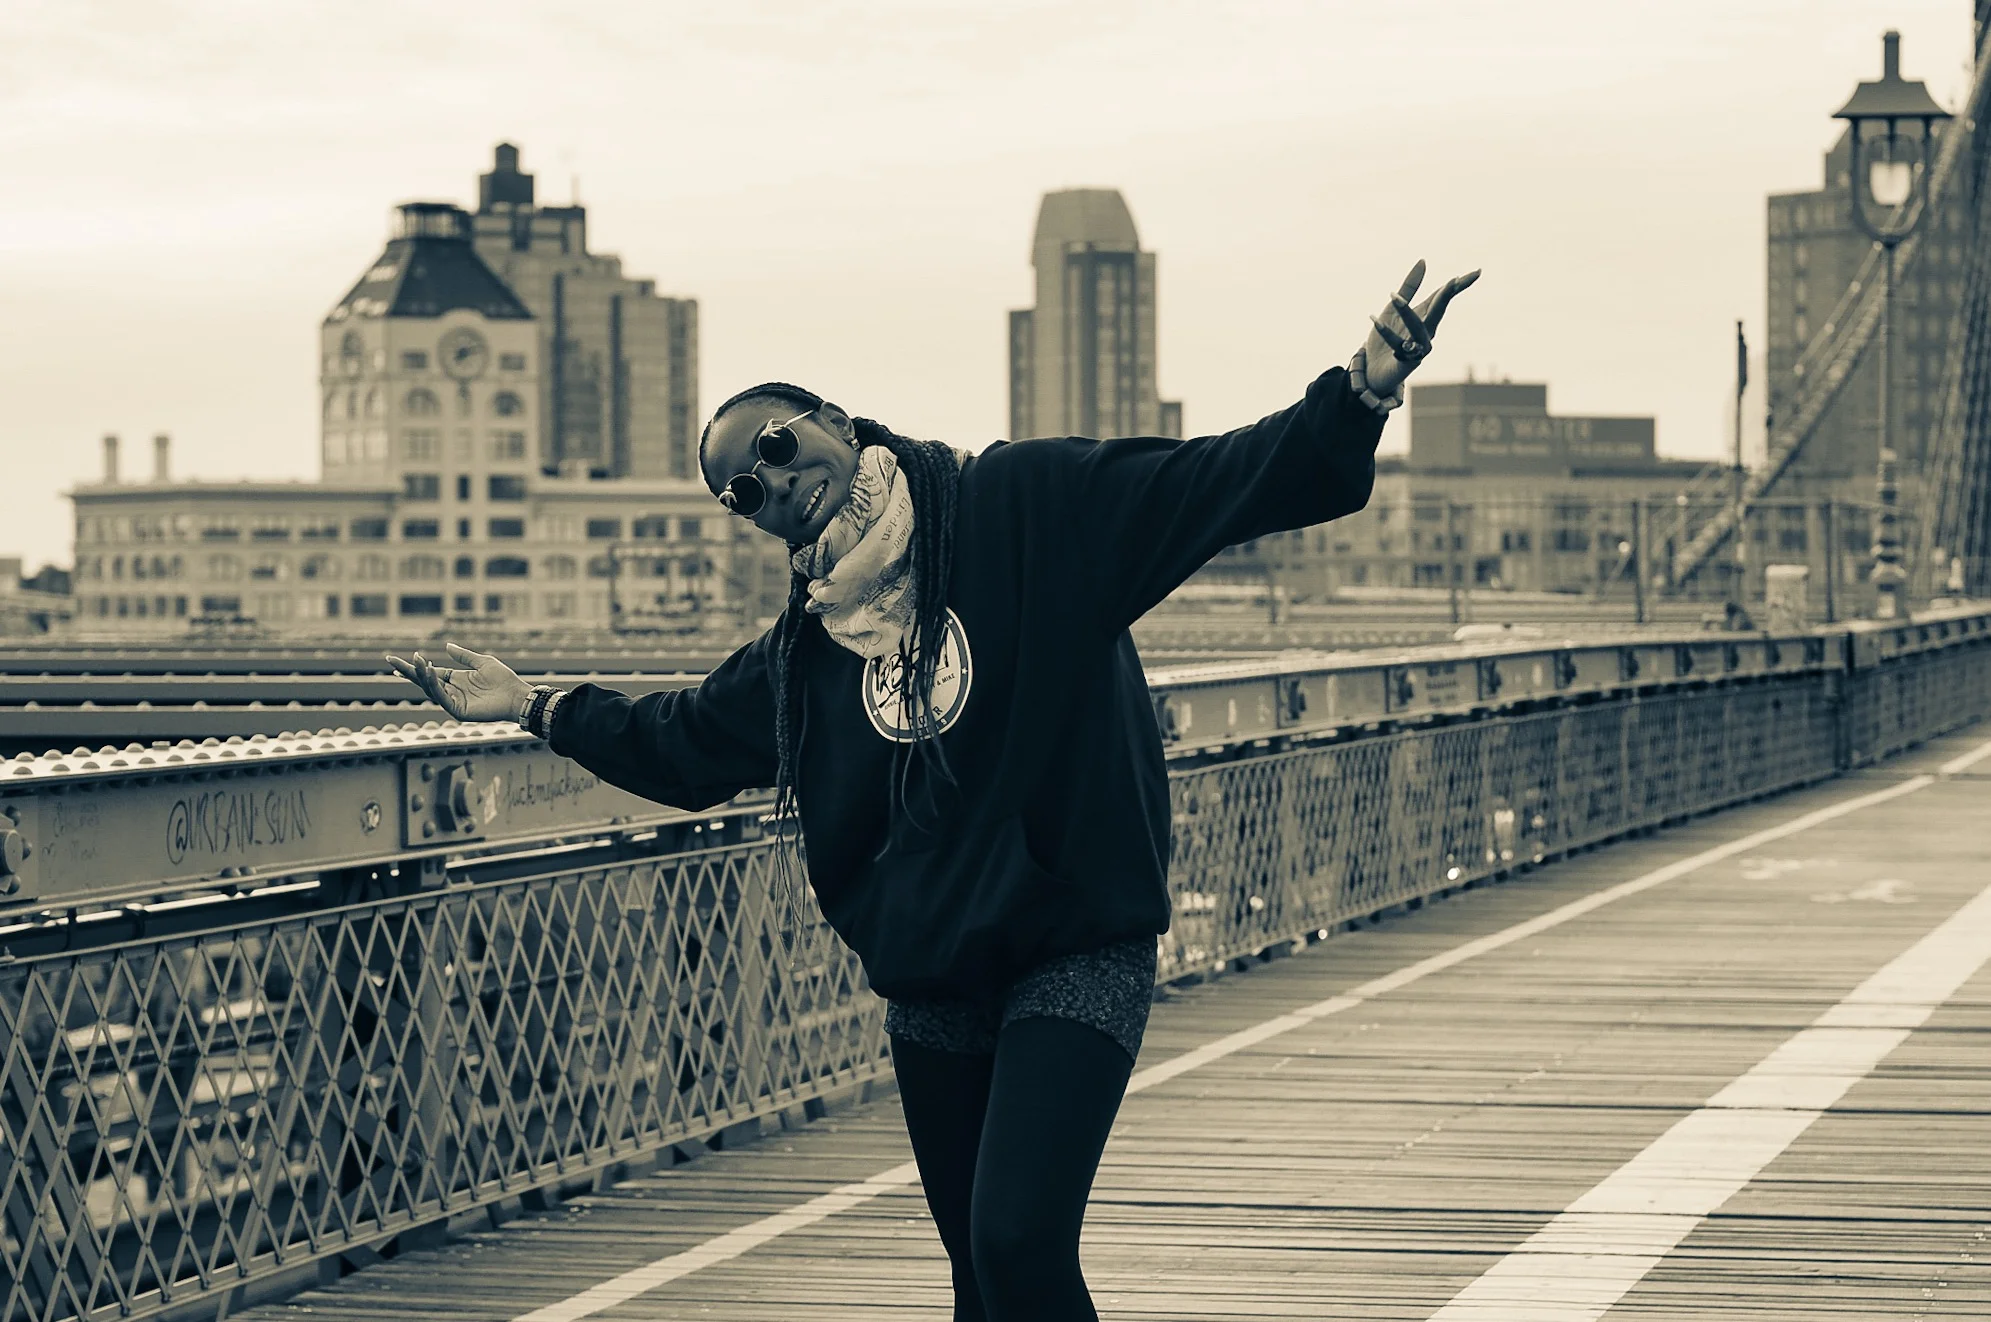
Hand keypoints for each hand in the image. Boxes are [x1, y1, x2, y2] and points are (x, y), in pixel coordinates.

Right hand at [384, 642, 530, 721]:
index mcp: (455, 680)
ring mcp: (454, 702)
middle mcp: (451, 691)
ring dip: (422, 675)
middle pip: (424, 681)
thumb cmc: (503, 680)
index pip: (429, 673)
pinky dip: (434, 685)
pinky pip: (441, 698)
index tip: (394, 660)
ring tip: (417, 661)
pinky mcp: (458, 711)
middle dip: (408, 671)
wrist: (517, 695)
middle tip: (391, 660)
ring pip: (430, 689)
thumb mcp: (482, 662)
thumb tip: (446, 645)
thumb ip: (463, 655)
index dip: (413, 667)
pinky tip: (430, 672)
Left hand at [1359, 260, 1480, 398]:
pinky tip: (1374, 320)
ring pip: (1417, 328)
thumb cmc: (1385, 339)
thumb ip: (1409, 287)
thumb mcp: (1393, 308)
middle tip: (1453, 281)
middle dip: (1445, 296)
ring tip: (1393, 296)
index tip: (1478, 271)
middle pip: (1438, 311)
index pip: (1443, 297)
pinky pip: (1398, 345)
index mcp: (1426, 316)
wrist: (1372, 370)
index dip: (1459, 285)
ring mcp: (1419, 347)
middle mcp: (1427, 332)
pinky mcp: (1406, 361)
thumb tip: (1424, 261)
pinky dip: (1386, 333)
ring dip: (1405, 311)